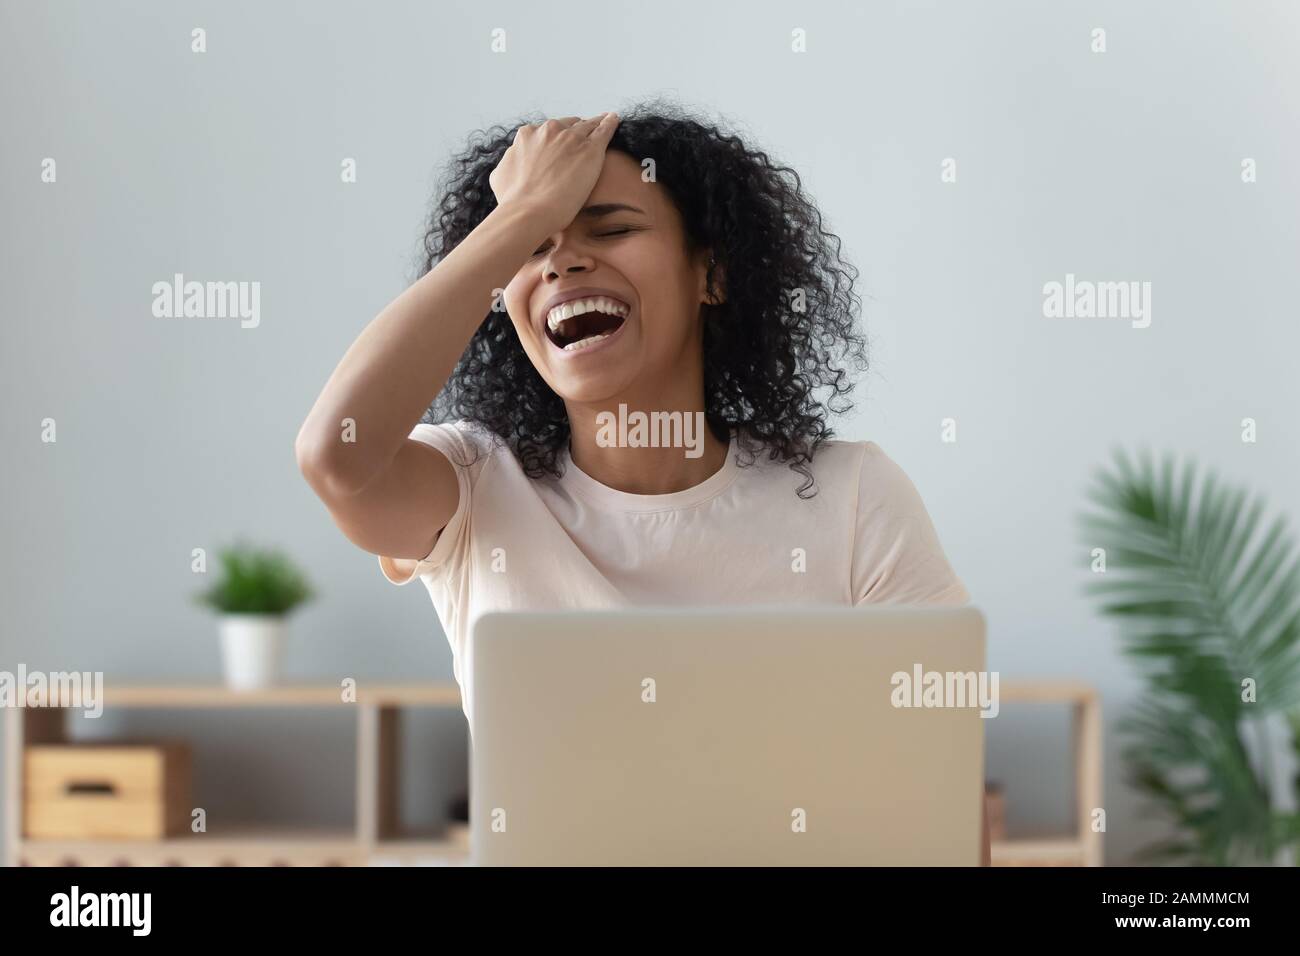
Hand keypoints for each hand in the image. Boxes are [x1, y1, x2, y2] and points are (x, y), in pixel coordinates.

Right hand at [489, 112, 620, 236]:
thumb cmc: (512, 200)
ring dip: (595, 124)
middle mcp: (549, 131)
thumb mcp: (500, 175)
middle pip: (568, 125)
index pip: (547, 130)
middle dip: (575, 130)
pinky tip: (614, 119)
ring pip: (587, 126)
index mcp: (528, 134)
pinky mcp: (591, 150)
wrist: (529, 211)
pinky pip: (604, 131)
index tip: (562, 144)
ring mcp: (572, 138)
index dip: (556, 137)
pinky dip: (610, 123)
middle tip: (583, 138)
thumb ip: (509, 161)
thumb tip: (511, 158)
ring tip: (604, 122)